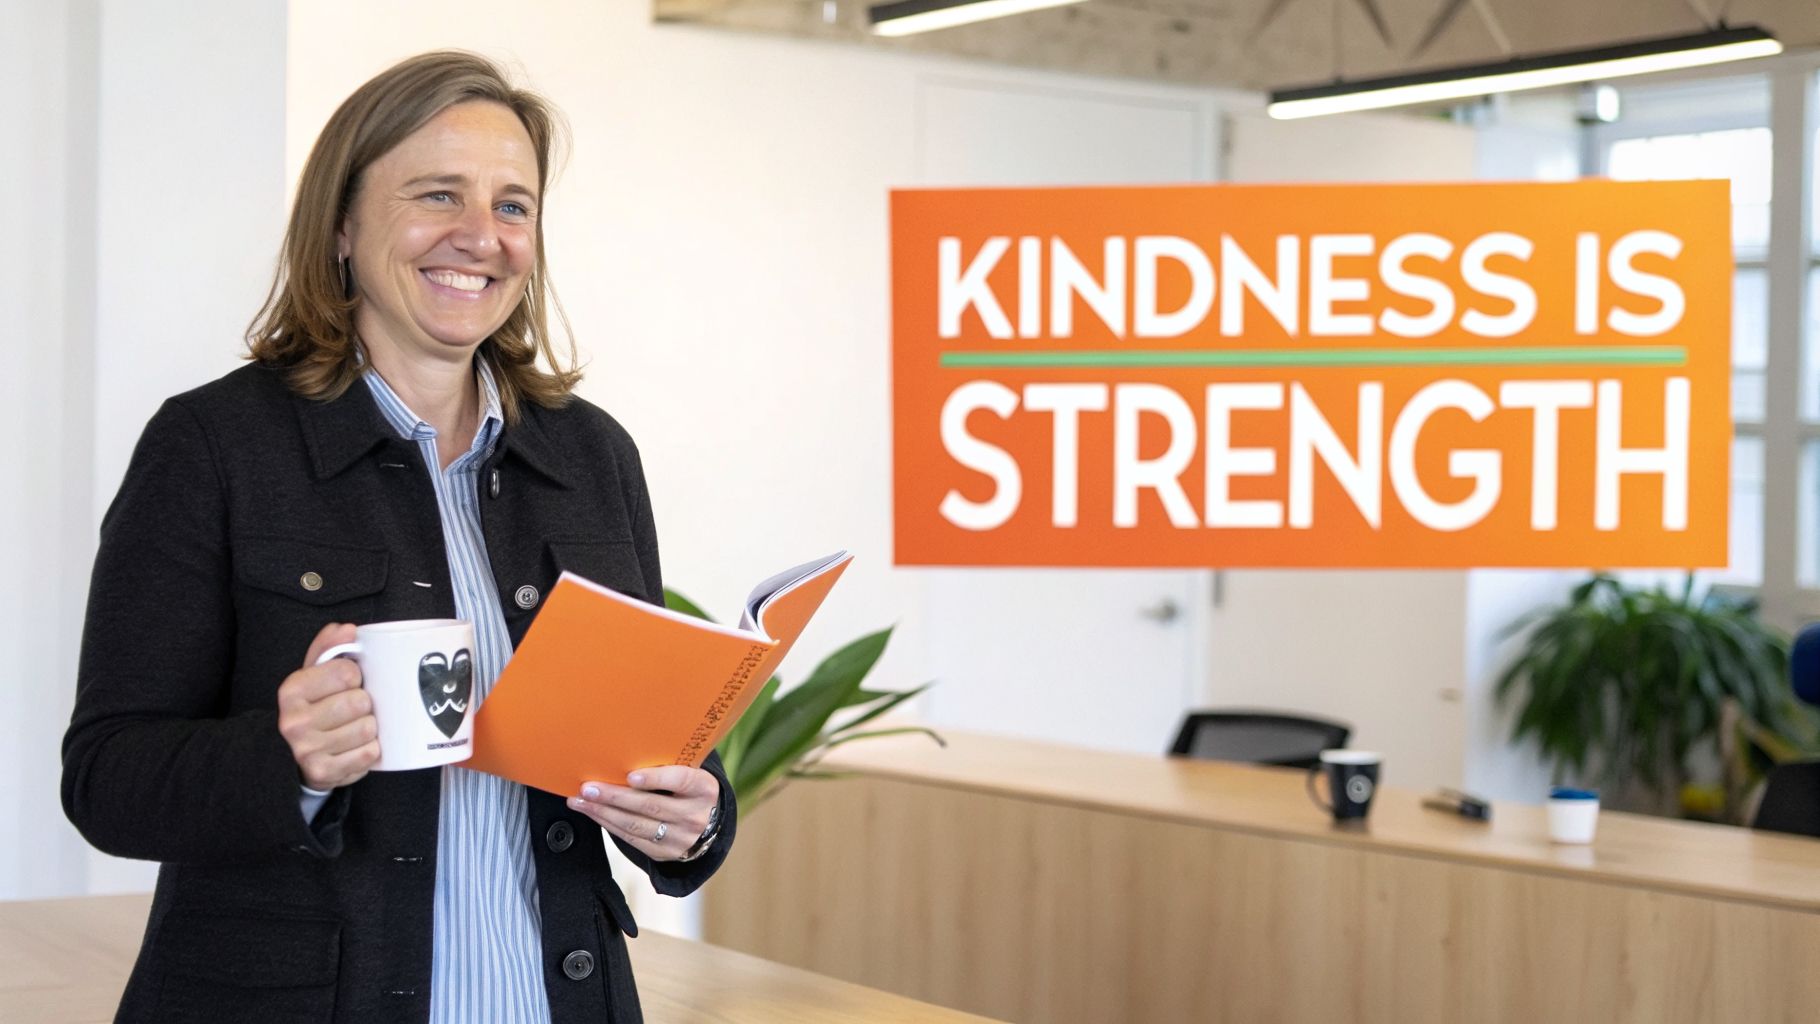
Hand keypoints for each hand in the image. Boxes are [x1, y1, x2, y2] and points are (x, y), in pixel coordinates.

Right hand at [277, 622, 380, 790]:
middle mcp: (294, 721)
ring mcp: (307, 750)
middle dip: (363, 703)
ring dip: (368, 727)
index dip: (355, 676)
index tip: (347, 684)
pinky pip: (369, 754)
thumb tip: (347, 629)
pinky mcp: (324, 773)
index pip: (346, 672)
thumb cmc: (311, 709)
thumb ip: (327, 648)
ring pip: (367, 728)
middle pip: (359, 701)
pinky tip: (354, 747)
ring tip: (354, 727)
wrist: (289, 757)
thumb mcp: (312, 676)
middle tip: (353, 709)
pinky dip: (369, 749)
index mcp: (291, 691)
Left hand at [570, 766, 719, 861]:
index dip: (655, 779)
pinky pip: (631, 839)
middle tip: (588, 787)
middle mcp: (694, 816)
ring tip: (580, 800)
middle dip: (615, 796)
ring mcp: (680, 838)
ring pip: (635, 825)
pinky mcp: (664, 853)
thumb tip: (623, 752)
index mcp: (704, 789)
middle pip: (650, 806)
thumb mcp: (690, 773)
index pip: (680, 781)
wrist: (707, 824)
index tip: (630, 776)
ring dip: (603, 812)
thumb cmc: (688, 789)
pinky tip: (593, 812)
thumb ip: (668, 765)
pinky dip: (608, 824)